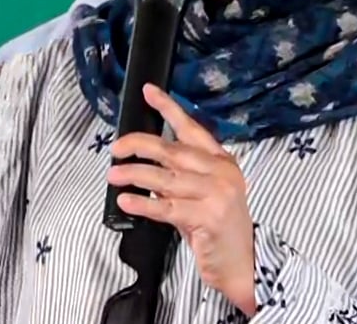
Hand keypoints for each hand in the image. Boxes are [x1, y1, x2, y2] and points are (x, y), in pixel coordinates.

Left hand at [107, 85, 256, 315]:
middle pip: (173, 151)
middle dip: (139, 146)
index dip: (168, 108)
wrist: (241, 264)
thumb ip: (178, 177)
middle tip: (116, 149)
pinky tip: (126, 200)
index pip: (191, 129)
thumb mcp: (201, 195)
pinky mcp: (208, 218)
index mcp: (222, 161)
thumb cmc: (217, 229)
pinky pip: (166, 207)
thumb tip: (145, 165)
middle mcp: (222, 173)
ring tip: (115, 175)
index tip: (149, 92)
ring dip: (135, 175)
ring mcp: (217, 194)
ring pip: (166, 178)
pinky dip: (143, 203)